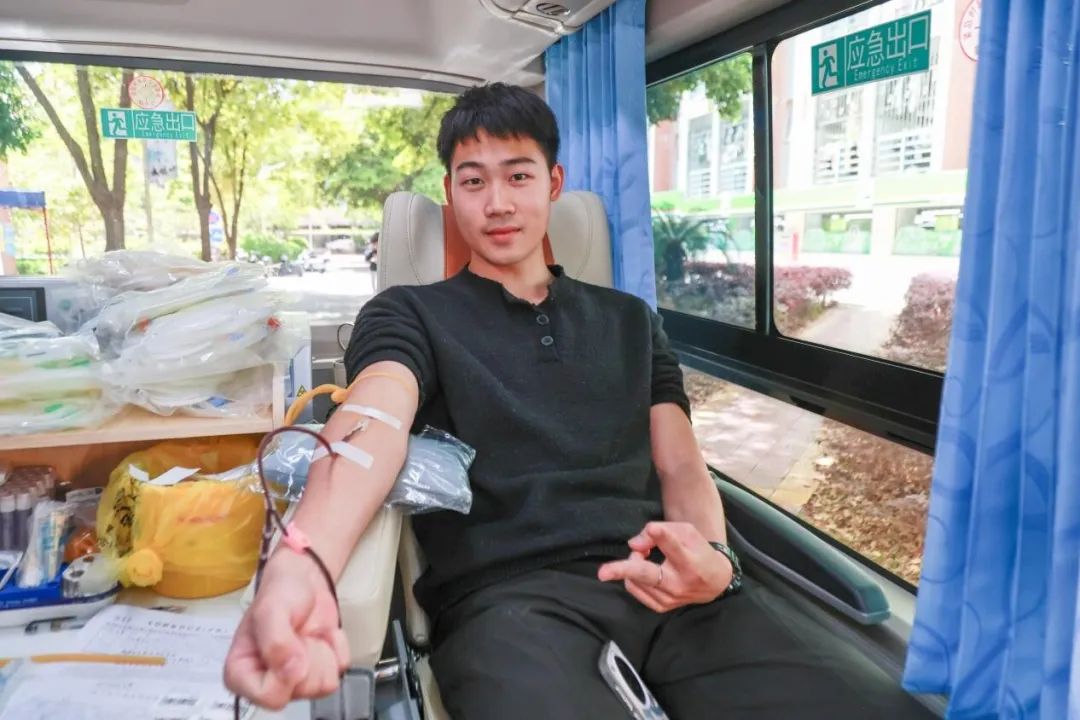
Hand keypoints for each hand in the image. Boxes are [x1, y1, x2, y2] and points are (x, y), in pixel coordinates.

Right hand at [224, 551, 348, 709]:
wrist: (304, 580)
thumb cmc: (279, 592)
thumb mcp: (271, 610)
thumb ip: (276, 642)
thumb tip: (293, 669)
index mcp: (242, 672)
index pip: (268, 697)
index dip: (288, 675)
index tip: (292, 648)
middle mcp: (267, 680)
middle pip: (301, 690)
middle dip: (307, 657)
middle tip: (297, 635)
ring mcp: (295, 678)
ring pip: (323, 685)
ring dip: (322, 651)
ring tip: (307, 635)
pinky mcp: (319, 671)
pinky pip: (341, 670)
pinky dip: (337, 647)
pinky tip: (322, 635)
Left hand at [597, 522, 732, 612]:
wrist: (715, 582)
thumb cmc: (698, 551)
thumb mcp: (687, 533)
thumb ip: (662, 532)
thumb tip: (634, 544)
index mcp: (689, 562)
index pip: (674, 547)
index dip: (663, 536)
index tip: (653, 529)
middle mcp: (679, 584)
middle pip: (647, 575)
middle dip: (623, 570)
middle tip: (602, 572)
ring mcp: (669, 599)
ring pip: (635, 580)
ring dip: (632, 563)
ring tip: (644, 555)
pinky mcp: (661, 607)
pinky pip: (635, 589)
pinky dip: (633, 577)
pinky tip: (643, 568)